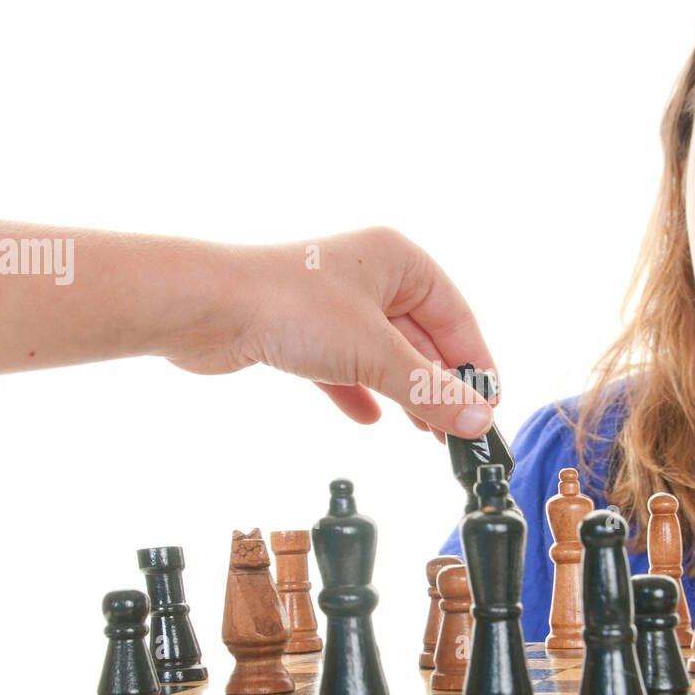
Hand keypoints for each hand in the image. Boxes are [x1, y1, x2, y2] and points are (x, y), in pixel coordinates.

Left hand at [165, 227, 497, 440]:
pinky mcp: (301, 331)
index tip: (490, 407)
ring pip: (384, 354)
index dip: (476, 364)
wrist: (205, 308)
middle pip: (422, 338)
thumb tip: (478, 420)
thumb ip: (429, 390)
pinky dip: (359, 391)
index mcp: (398, 259)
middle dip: (439, 386)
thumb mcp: (374, 352)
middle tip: (459, 433)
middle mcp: (369, 274)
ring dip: (405, 393)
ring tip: (425, 434)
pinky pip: (344, 365)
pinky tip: (370, 418)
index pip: (456, 316)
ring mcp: (333, 303)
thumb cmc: (291, 308)